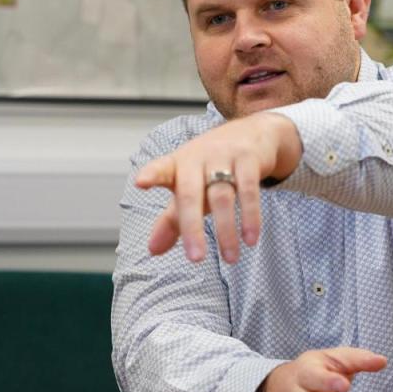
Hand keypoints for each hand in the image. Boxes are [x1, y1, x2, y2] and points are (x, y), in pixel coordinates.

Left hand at [134, 112, 301, 262]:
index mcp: (178, 164)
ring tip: (230, 259)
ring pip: (222, 197)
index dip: (151, 174)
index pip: (161, 169)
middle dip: (191, 227)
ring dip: (226, 230)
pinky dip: (251, 216)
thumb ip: (172, 218)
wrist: (252, 133)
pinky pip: (249, 191)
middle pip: (191, 194)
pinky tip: (250, 239)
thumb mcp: (189, 186)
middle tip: (196, 259)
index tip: (140, 183)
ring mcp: (224, 157)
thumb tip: (153, 250)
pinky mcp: (249, 159)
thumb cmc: (212, 165)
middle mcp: (198, 159)